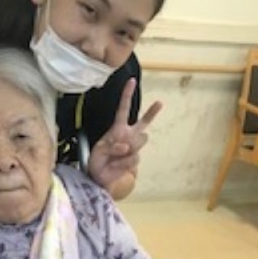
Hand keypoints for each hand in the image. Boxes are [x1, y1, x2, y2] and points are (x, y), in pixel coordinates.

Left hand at [88, 78, 161, 198]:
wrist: (100, 177)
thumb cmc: (98, 160)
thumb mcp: (99, 149)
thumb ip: (111, 146)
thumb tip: (125, 146)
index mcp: (118, 128)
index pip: (123, 109)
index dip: (127, 96)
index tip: (131, 81)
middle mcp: (128, 135)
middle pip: (144, 122)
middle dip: (152, 112)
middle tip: (160, 102)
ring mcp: (133, 148)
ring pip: (139, 141)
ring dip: (125, 150)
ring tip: (114, 156)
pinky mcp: (134, 160)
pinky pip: (133, 157)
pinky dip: (123, 162)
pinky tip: (116, 165)